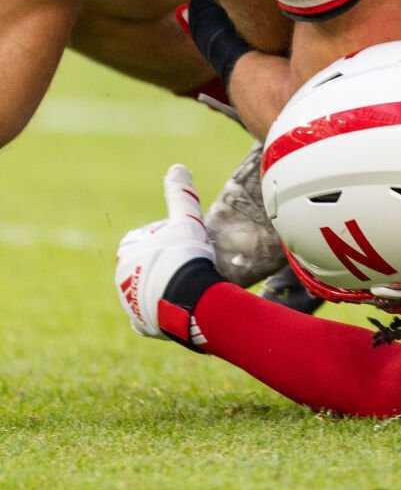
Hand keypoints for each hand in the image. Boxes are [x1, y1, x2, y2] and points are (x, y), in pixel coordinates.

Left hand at [115, 164, 223, 350]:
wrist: (188, 300)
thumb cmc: (184, 256)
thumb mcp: (185, 219)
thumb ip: (180, 194)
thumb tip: (176, 167)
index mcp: (128, 251)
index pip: (143, 237)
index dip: (164, 236)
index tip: (182, 239)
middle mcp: (122, 277)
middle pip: (146, 263)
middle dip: (164, 261)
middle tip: (189, 261)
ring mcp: (130, 302)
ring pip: (148, 288)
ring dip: (164, 284)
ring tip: (189, 283)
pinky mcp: (140, 323)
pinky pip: (152, 313)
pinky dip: (164, 308)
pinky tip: (181, 303)